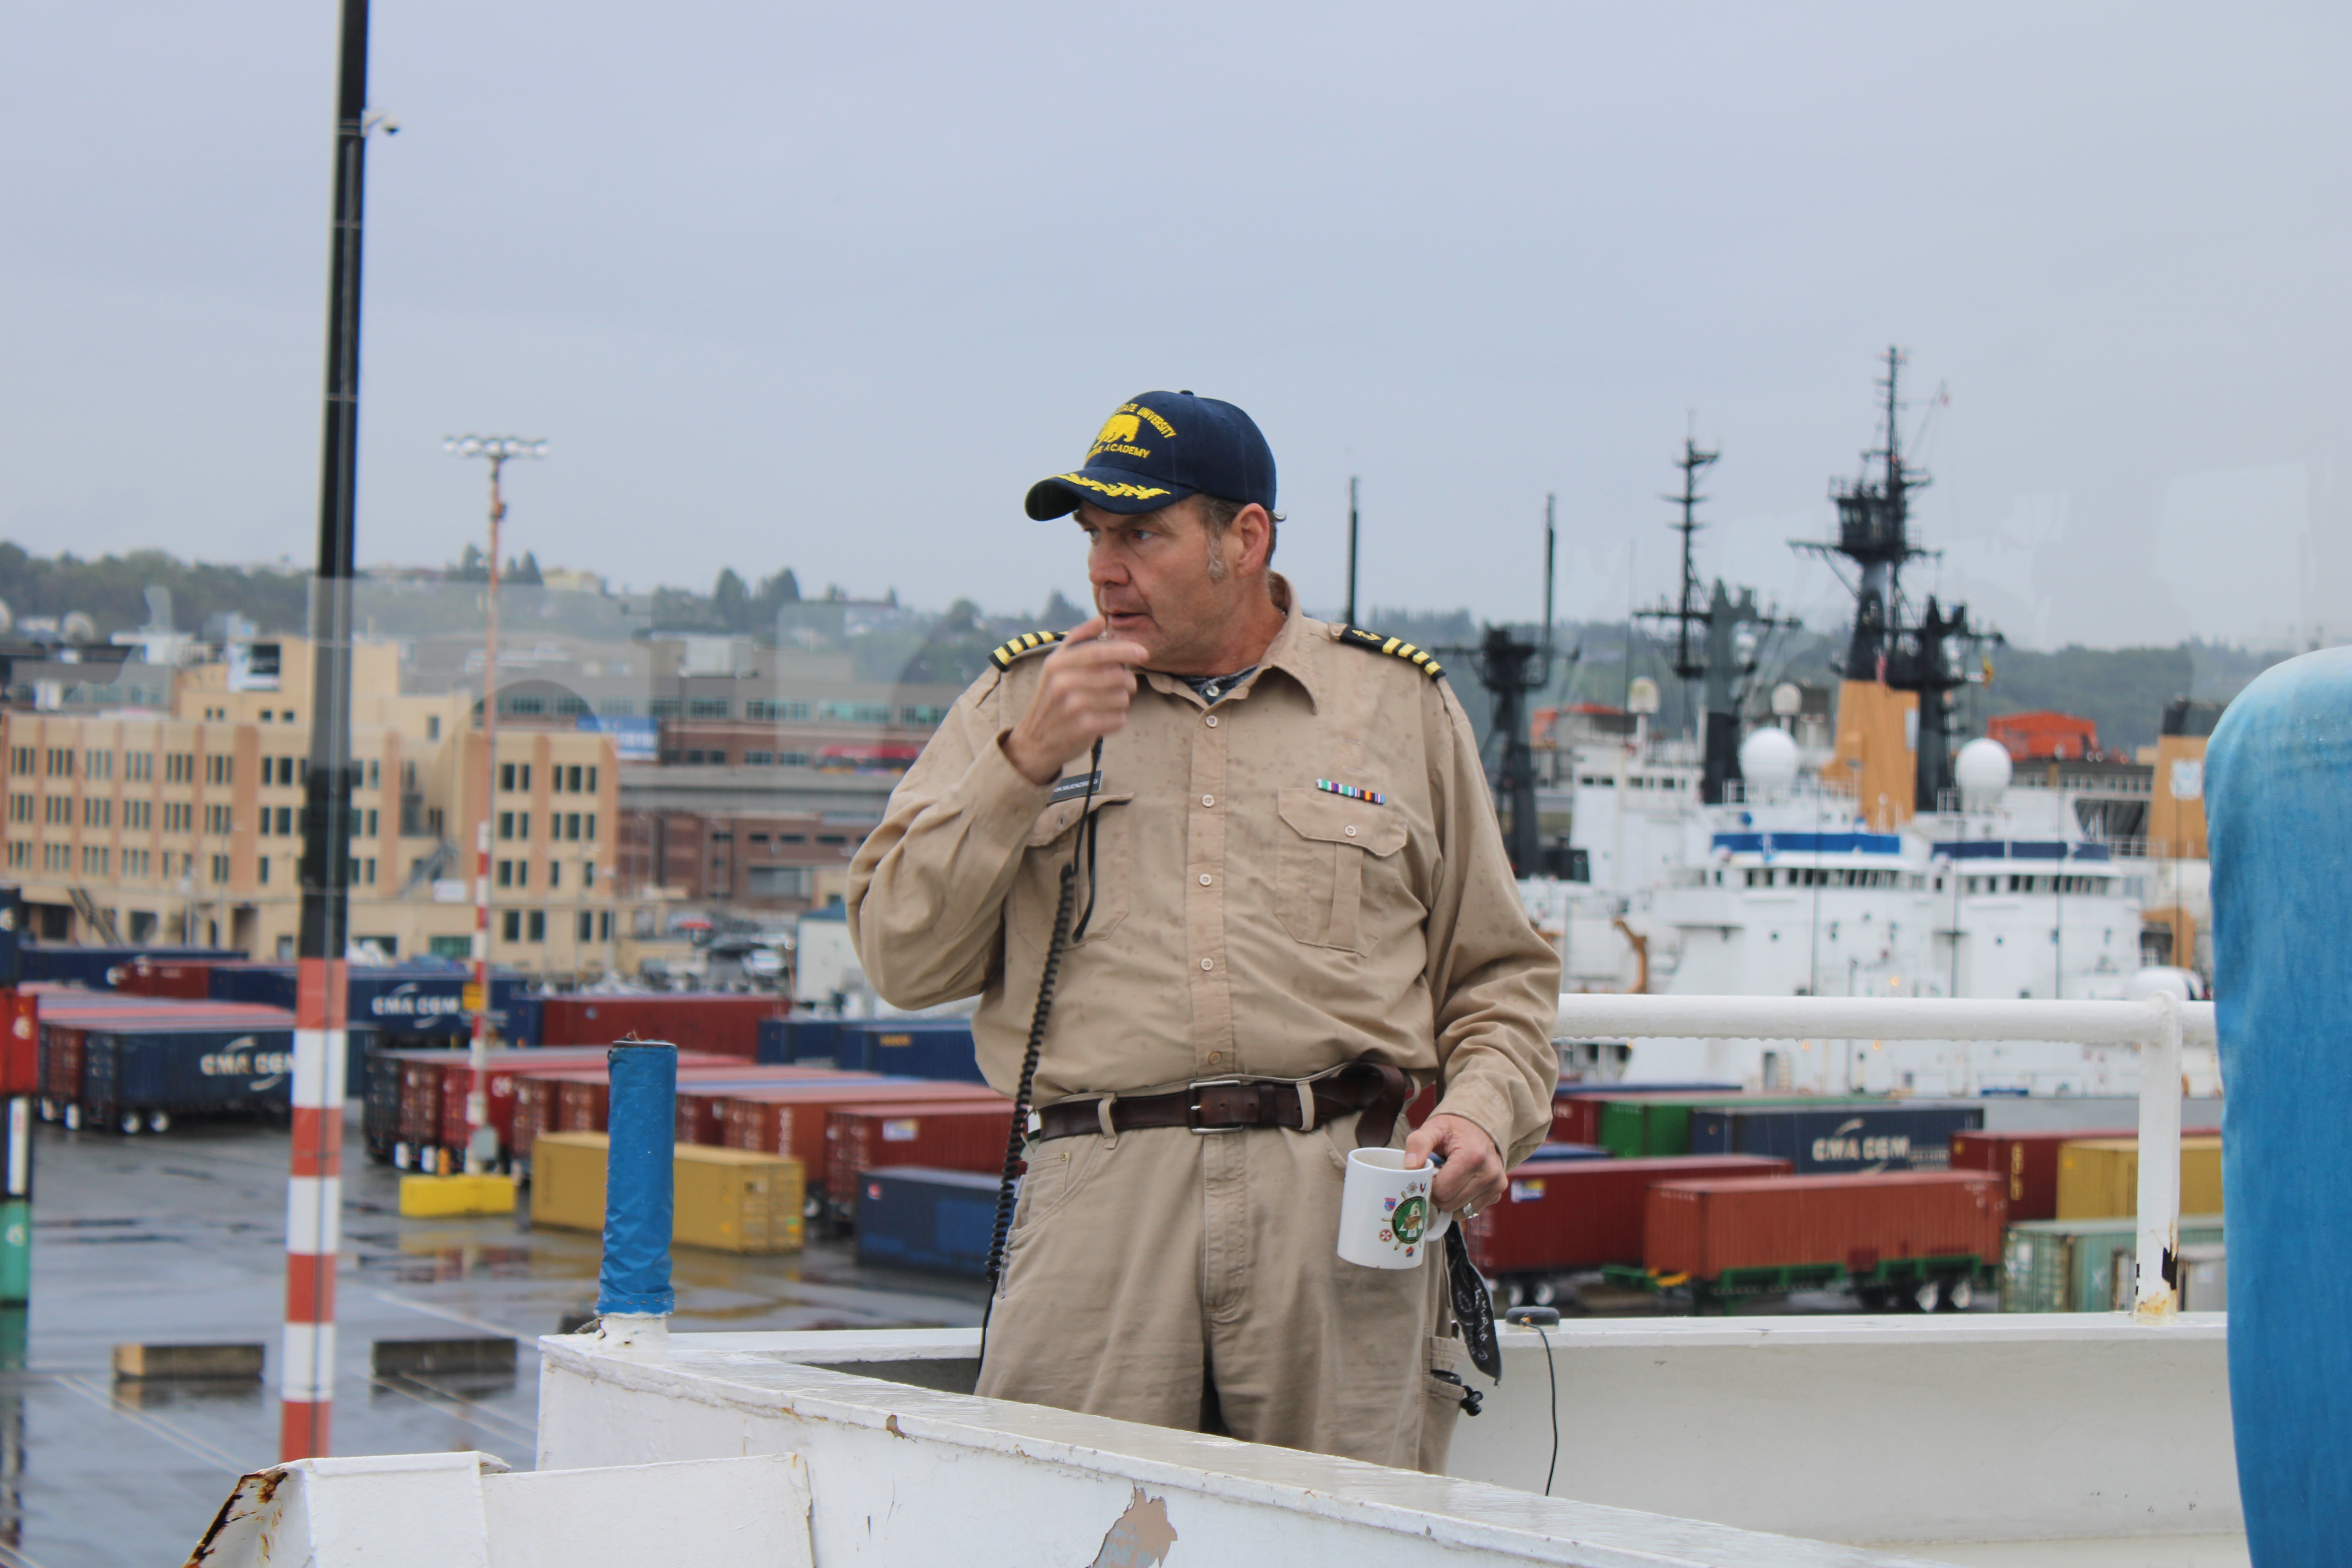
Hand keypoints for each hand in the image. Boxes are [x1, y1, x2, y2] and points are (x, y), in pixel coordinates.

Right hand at [1001, 615, 1146, 785]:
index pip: (1099, 651)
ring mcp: (1071, 705)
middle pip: (1116, 675)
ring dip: (1122, 702)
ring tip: (1107, 705)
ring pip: (1122, 698)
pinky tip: (1104, 721)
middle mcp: (1061, 682)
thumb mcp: (1056, 666)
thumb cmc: (1053, 698)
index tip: (1144, 653)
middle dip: (1128, 681)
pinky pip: (1119, 719)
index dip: (1125, 650)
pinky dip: (1117, 720)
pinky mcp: (1082, 728)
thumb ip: (1078, 641)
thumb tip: (1101, 619)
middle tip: (1125, 686)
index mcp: (1056, 662)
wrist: (1034, 742)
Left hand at [1406, 1113, 1505, 1215]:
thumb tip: (1410, 1166)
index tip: (1428, 1174)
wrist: (1480, 1127)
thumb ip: (1418, 1144)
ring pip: (1460, 1211)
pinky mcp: (1497, 1192)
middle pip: (1449, 1204)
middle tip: (1436, 1177)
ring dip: (1449, 1200)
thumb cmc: (1454, 1130)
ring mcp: (1495, 1185)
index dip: (1428, 1186)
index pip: (1441, 1191)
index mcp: (1472, 1157)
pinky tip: (1460, 1185)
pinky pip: (1471, 1211)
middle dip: (1437, 1195)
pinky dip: (1461, 1203)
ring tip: (1448, 1180)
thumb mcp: (1433, 1129)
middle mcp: (1489, 1174)